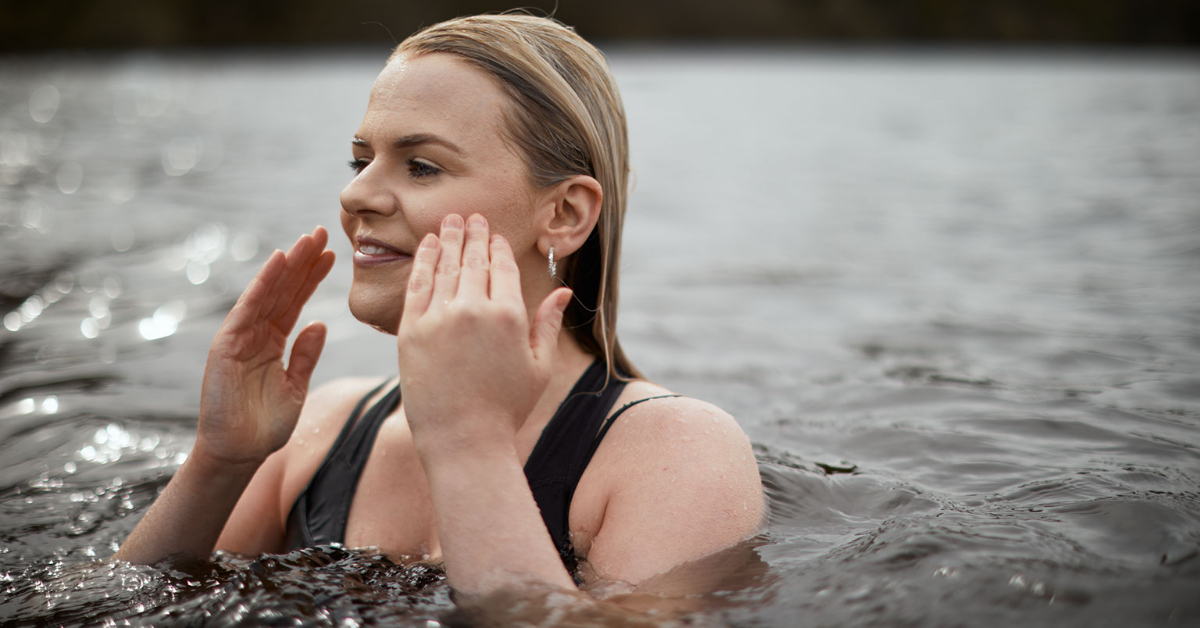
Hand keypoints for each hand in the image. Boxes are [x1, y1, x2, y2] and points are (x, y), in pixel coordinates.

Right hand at [195, 226, 335, 465]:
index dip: (313, 277)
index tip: (334, 254)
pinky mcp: (227, 344)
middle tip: (325, 232)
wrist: (240, 453)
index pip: (296, 301)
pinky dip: (263, 283)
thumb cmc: (266, 425)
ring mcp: (240, 337)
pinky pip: (248, 308)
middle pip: (284, 290)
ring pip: (268, 292)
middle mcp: (257, 334)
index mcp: (274, 342)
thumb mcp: (296, 386)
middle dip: (303, 262)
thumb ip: (306, 355)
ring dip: (287, 264)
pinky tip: (279, 262)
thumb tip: (320, 324)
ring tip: (308, 240)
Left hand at [397, 213, 571, 452]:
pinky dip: (424, 260)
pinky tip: (429, 245)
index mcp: (509, 315)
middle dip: (474, 233)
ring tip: (450, 221)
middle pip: (474, 259)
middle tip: (472, 216)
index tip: (495, 233)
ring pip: (446, 266)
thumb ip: (547, 323)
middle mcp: (474, 309)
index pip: (503, 266)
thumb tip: (563, 292)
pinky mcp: (412, 330)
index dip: (498, 246)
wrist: (463, 439)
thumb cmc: (506, 408)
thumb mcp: (538, 366)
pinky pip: (418, 284)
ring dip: (449, 239)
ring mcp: (440, 318)